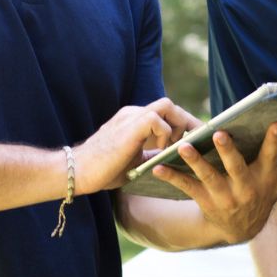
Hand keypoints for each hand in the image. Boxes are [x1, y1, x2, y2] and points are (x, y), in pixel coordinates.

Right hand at [75, 98, 196, 193]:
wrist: (78, 171)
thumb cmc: (103, 169)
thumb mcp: (135, 161)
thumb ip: (152, 154)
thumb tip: (174, 157)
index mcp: (134, 120)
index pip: (166, 113)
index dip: (183, 124)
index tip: (196, 138)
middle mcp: (133, 113)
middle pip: (170, 105)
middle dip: (188, 122)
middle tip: (198, 141)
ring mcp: (131, 117)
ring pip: (167, 106)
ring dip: (178, 125)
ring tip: (177, 146)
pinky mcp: (130, 125)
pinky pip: (158, 120)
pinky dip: (165, 136)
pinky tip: (160, 152)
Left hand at [152, 121, 276, 243]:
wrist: (240, 229)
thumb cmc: (263, 193)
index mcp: (264, 178)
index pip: (271, 156)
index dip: (274, 141)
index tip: (275, 123)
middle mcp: (245, 188)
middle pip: (237, 168)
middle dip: (228, 151)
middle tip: (219, 133)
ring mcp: (224, 196)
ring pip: (209, 177)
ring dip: (196, 162)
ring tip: (184, 147)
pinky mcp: (205, 201)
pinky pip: (187, 188)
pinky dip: (172, 178)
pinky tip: (157, 167)